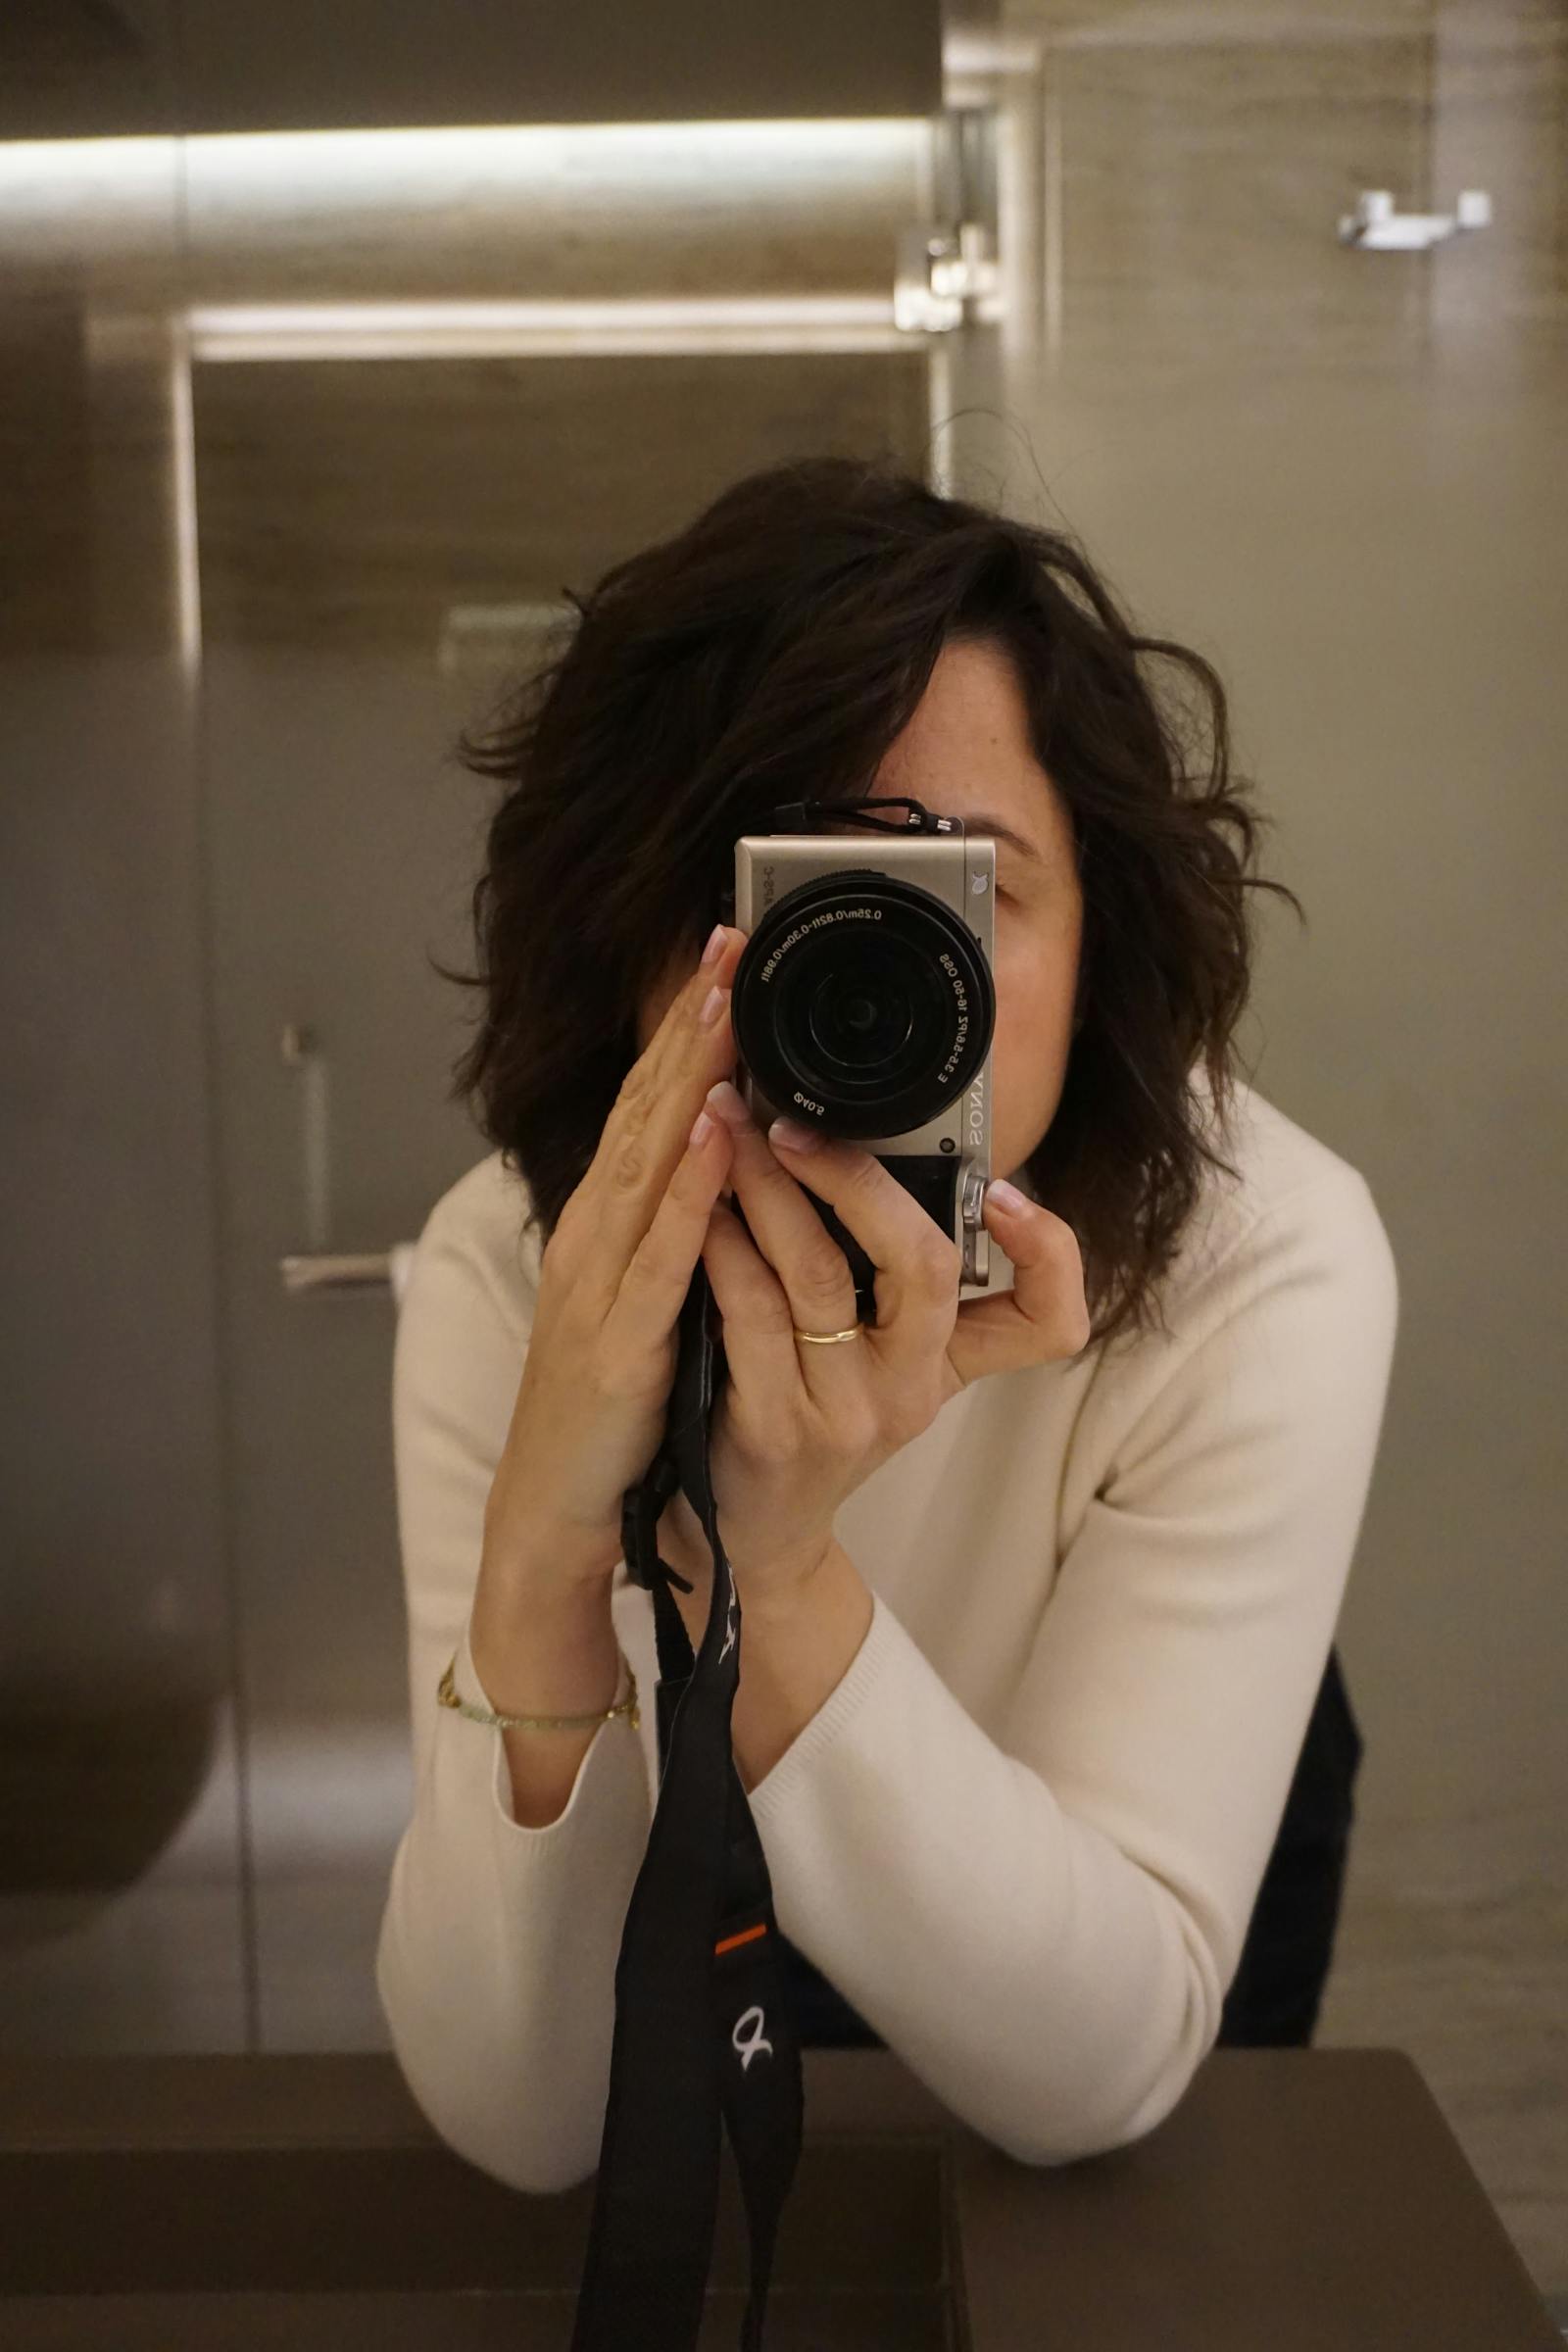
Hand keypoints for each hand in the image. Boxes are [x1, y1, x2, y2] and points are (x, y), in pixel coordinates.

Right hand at [480, 925, 745, 1588]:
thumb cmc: (609, 1406)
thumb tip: (727, 1156)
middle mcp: (593, 1237)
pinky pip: (658, 1257)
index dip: (682, 1032)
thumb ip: (674, 1228)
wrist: (554, 1504)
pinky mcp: (619, 1344)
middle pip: (644, 1115)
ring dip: (686, 1084)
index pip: (647, 1110)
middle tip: (727, 946)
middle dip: (686, 1027)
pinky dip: (686, 1194)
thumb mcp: (643, 1297)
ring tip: (724, 1010)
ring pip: (647, 1167)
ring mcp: (599, 1285)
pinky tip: (714, 1142)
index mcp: (603, 1226)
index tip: (720, 960)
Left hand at [657, 1079, 1091, 1609]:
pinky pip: (750, 1314)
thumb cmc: (811, 1416)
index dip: (1050, 1253)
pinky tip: (699, 1207)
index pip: (1049, 1320)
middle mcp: (910, 1388)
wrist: (749, 1530)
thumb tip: (877, 1145)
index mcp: (946, 1361)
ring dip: (769, 1190)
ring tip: (729, 1132)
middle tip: (793, 1124)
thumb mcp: (878, 1361)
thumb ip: (893, 1280)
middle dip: (857, 1180)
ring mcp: (845, 1412)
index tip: (1004, 1191)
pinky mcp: (775, 1430)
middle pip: (924, 1267)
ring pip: (817, 1274)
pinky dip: (724, 1247)